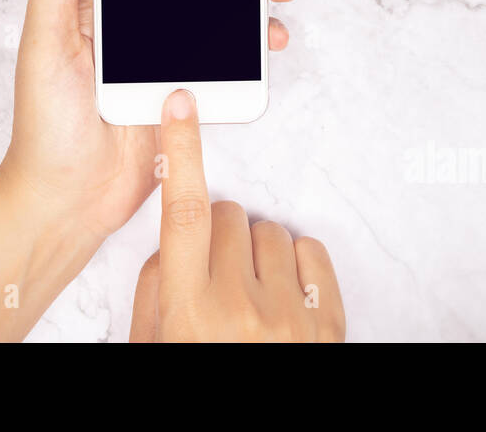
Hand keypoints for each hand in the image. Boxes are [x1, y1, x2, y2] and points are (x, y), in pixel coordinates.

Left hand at [0, 0, 301, 242]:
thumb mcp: (40, 45)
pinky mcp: (186, 91)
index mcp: (99, 4)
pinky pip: (228, 58)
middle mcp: (136, 25)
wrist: (67, 199)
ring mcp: (164, 58)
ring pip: (219, 10)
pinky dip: (254, 43)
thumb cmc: (43, 127)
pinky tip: (269, 39)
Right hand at [128, 89, 344, 341]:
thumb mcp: (156, 347)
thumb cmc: (200, 381)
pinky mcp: (328, 324)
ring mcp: (291, 318)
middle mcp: (240, 310)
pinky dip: (293, 268)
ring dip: (255, 255)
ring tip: (248, 301)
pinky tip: (279, 302)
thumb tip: (176, 239)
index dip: (182, 150)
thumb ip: (158, 287)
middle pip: (227, 214)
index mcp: (188, 311)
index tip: (181, 104)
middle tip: (213, 279)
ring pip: (269, 232)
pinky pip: (309, 253)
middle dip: (216, 236)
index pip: (183, 210)